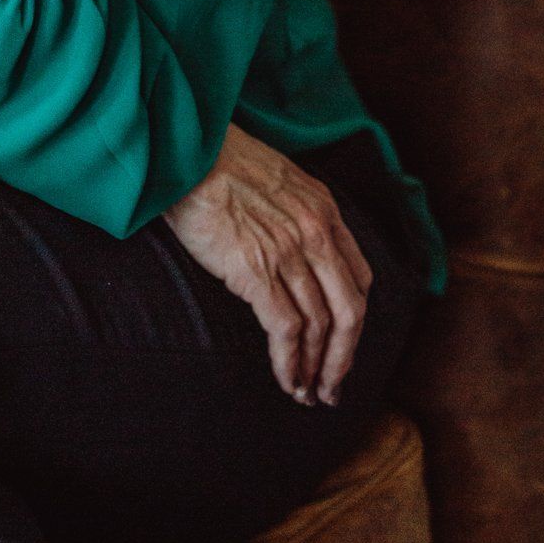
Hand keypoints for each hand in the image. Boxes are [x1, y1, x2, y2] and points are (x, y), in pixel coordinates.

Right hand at [160, 123, 373, 408]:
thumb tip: (292, 251)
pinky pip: (286, 330)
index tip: (343, 345)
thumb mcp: (275, 178)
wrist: (185, 149)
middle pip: (349, 310)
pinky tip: (285, 380)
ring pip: (319, 326)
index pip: (358, 278)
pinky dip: (290, 363)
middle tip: (332, 387)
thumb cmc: (216, 159)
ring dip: (315, 368)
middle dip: (343, 357)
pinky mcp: (256, 270)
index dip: (353, 320)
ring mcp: (288, 251)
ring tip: (304, 393)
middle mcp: (315, 232)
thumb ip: (294, 213)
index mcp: (323, 208)